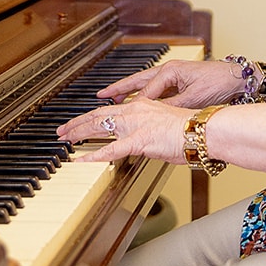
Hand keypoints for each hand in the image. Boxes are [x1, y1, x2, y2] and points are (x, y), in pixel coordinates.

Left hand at [56, 97, 189, 163]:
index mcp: (141, 106)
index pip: (110, 110)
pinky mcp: (139, 140)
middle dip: (77, 123)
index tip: (81, 122)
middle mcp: (135, 111)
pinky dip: (93, 155)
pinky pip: (111, 150)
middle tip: (62, 130)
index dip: (92, 116)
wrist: (202, 131)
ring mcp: (135, 125)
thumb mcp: (164, 126)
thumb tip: (141, 142)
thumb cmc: (190, 132)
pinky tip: (81, 159)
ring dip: (79, 133)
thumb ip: (148, 131)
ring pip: (99, 127)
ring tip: (65, 139)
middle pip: (98, 115)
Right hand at [96, 59, 243, 108]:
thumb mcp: (194, 97)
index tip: (121, 113)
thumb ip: (174, 106)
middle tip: (102, 95)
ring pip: (144, 84)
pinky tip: (136, 103)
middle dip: (119, 88)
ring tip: (113, 98)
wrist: (237, 78)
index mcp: (170, 71)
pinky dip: (143, 95)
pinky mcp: (178, 82)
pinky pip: (155, 90)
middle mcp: (169, 71)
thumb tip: (156, 114)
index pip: (146, 90)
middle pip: (138, 81)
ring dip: (129, 91)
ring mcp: (172, 76)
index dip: (133, 103)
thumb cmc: (218, 82)